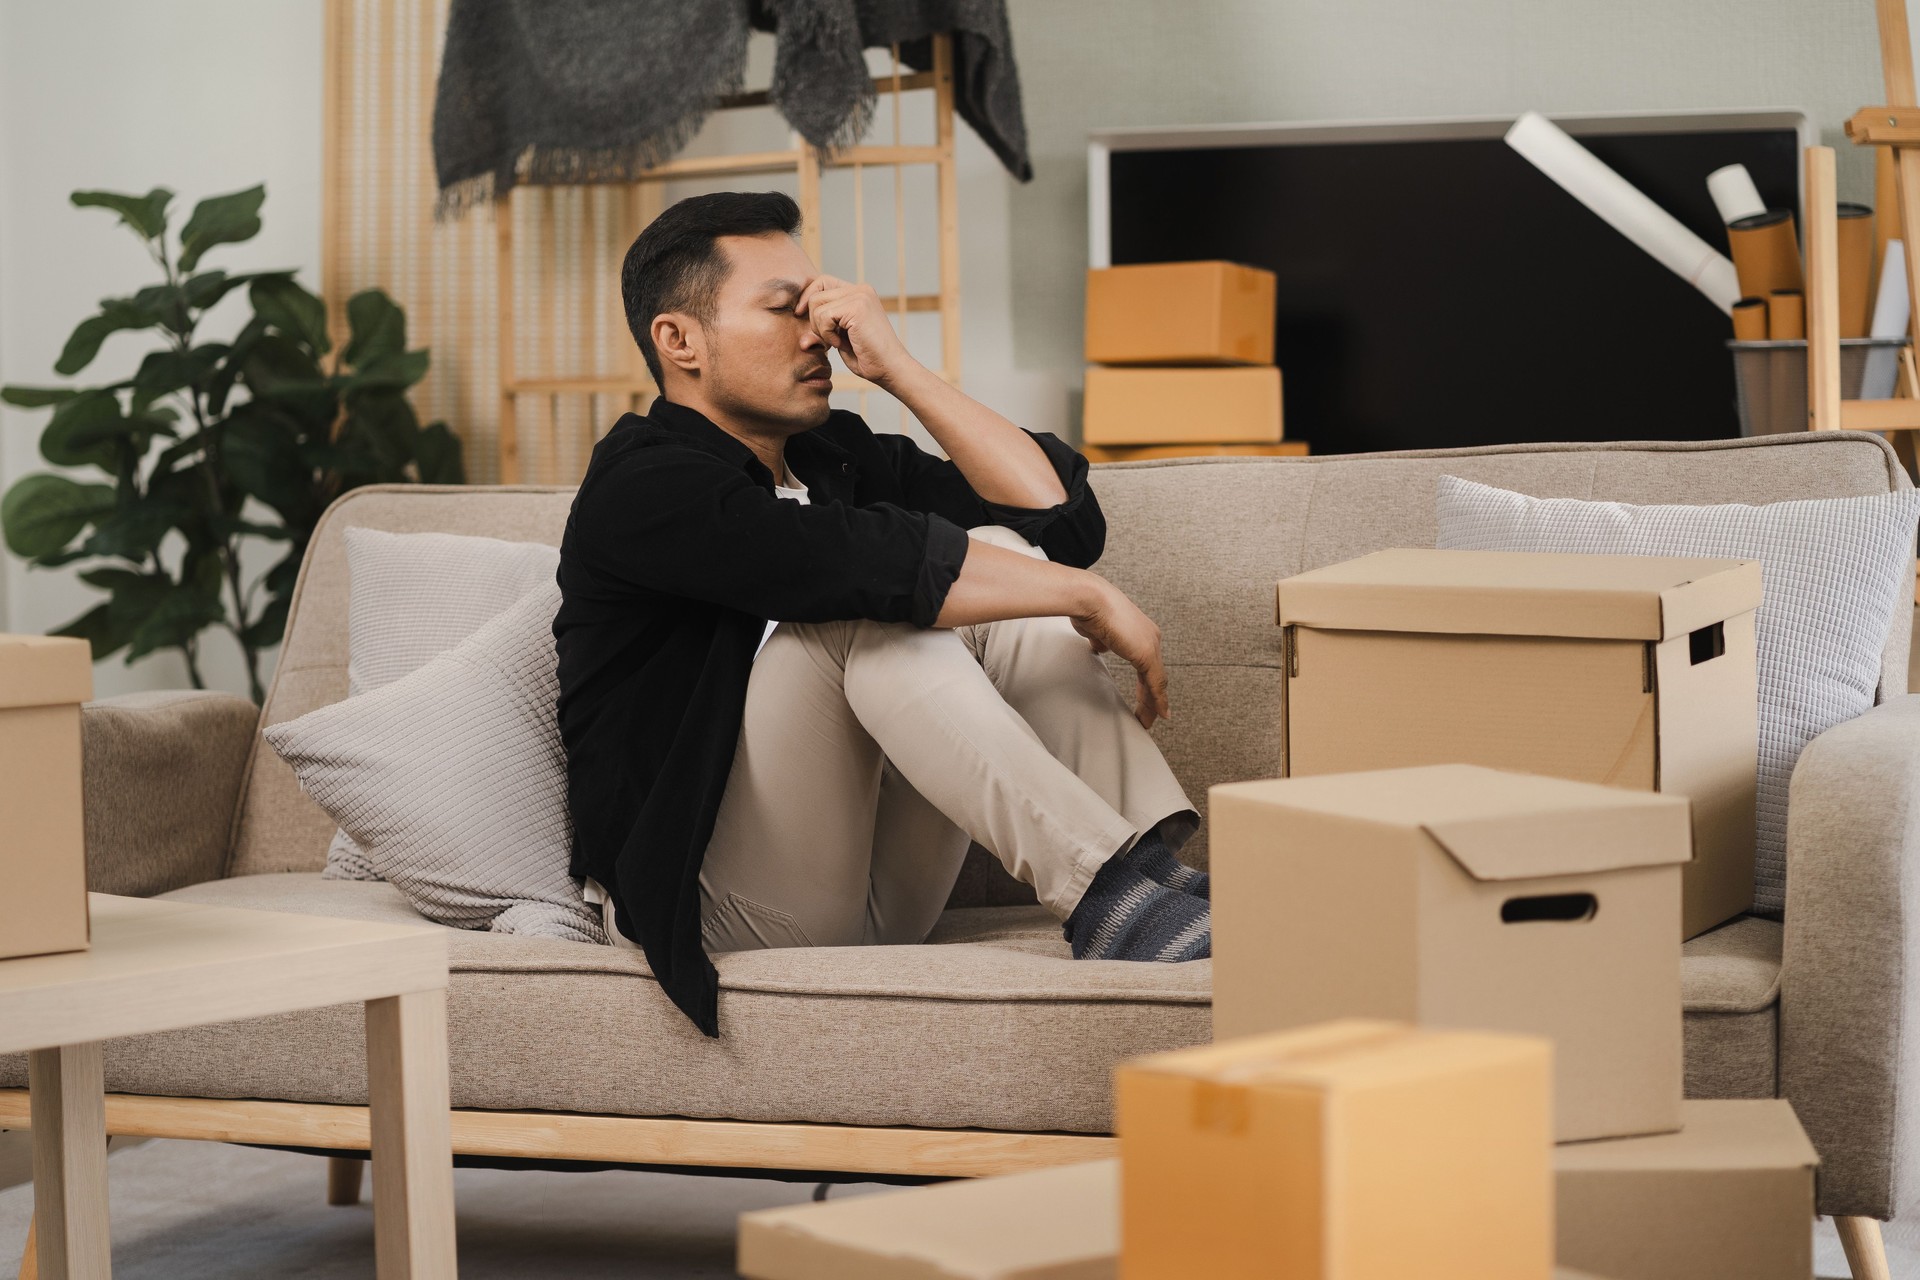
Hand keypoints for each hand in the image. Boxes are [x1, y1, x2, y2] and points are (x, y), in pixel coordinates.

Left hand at [794, 275, 916, 387]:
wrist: (891, 370)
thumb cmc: (869, 358)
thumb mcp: (838, 339)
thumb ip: (820, 326)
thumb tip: (797, 321)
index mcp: (859, 293)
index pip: (822, 282)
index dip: (807, 297)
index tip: (799, 315)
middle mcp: (861, 289)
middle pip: (816, 292)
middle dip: (814, 320)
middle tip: (828, 340)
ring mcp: (860, 295)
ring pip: (816, 304)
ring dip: (821, 329)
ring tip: (839, 343)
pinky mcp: (857, 306)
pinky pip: (823, 317)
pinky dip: (827, 334)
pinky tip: (842, 344)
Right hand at [1070, 577, 1171, 730]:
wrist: (1089, 599)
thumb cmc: (1087, 607)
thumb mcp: (1094, 629)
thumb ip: (1101, 639)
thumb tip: (1100, 646)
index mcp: (1138, 630)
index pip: (1146, 664)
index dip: (1146, 683)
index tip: (1144, 697)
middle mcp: (1149, 637)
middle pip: (1154, 674)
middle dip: (1151, 697)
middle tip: (1148, 715)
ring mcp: (1150, 645)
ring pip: (1156, 681)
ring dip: (1153, 703)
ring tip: (1149, 721)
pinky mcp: (1146, 654)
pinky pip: (1155, 683)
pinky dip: (1157, 700)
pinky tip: (1159, 713)